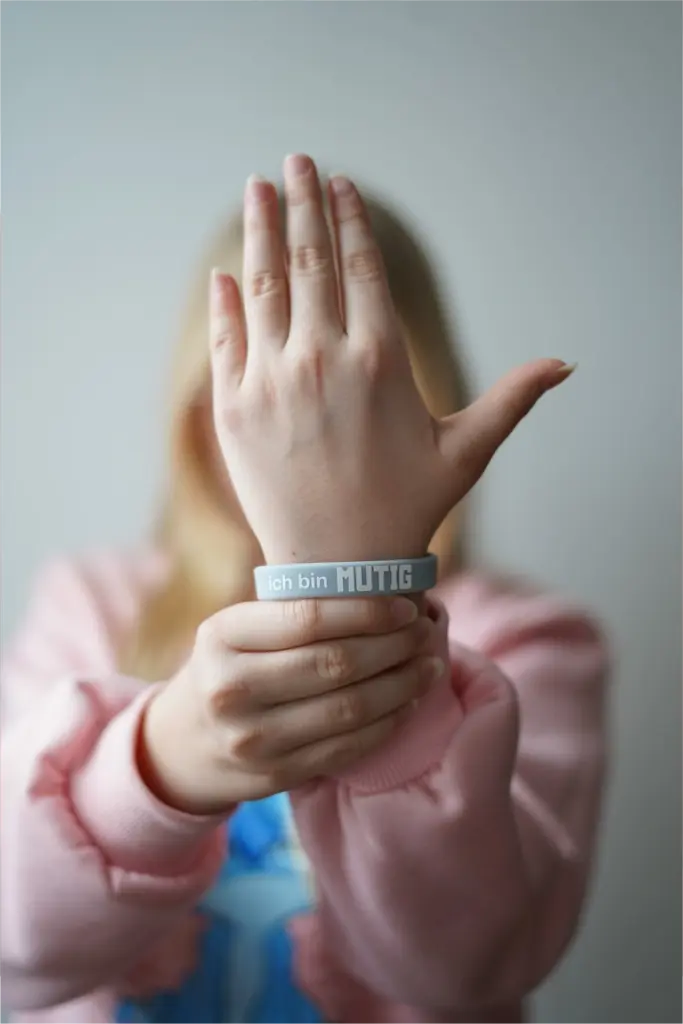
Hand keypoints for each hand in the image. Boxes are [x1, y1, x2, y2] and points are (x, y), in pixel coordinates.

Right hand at [141, 597, 440, 813]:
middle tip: (425, 632)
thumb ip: (290, 615)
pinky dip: (386, 722)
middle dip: (394, 646)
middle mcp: (231, 688)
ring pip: (348, 708)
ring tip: (428, 665)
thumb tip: (384, 593)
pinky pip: (346, 747)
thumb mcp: (236, 631)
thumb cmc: (228, 667)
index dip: (367, 612)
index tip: (406, 607)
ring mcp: (251, 738)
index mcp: (221, 636)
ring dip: (401, 685)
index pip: (308, 618)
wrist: (182, 743)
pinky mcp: (274, 774)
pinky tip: (408, 702)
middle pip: (334, 663)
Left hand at [210, 153, 573, 563]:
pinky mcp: (233, 410)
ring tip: (257, 188)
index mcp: (380, 360)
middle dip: (302, 202)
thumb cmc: (408, 507)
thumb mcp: (467, 452)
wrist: (339, 567)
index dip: (351, 219)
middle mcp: (321, 360)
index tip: (341, 183)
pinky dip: (225, 302)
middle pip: (309, 261)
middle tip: (296, 160)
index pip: (362, 267)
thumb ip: (512, 400)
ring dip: (259, 231)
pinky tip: (226, 272)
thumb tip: (566, 364)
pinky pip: (226, 340)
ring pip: (263, 287)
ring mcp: (271, 383)